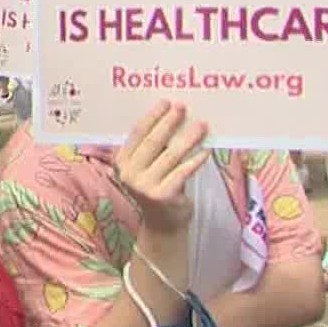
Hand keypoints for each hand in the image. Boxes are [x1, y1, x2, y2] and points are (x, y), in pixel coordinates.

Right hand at [115, 100, 209, 238]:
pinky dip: (195, 160)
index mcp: (121, 161)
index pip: (136, 133)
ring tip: (202, 125)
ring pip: (170, 155)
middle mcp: (129, 173)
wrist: (163, 224)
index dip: (152, 116)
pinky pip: (182, 172)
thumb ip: (151, 147)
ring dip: (188, 138)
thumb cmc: (157, 187)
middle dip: (169, 122)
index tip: (166, 102)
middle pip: (152, 141)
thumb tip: (172, 117)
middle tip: (183, 107)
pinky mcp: (162, 196)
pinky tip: (205, 151)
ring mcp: (145, 186)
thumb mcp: (146, 167)